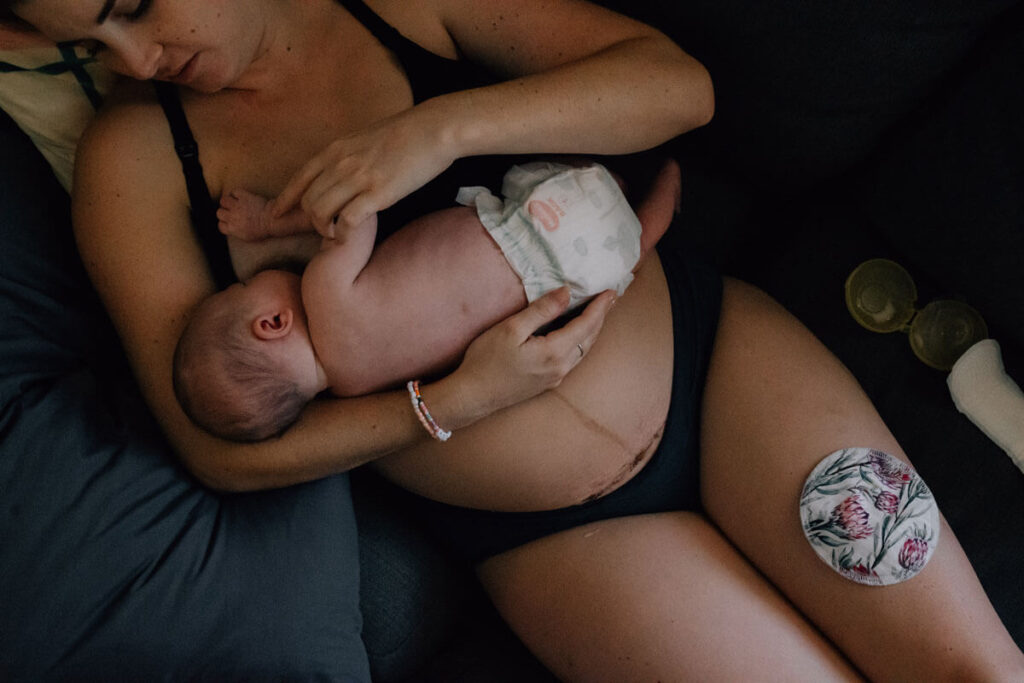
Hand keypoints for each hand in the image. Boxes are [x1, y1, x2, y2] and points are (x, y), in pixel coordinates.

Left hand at [268, 107, 454, 239]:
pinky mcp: (378, 194)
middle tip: (326, 230)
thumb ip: (349, 154)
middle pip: (307, 200)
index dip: (285, 199)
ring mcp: (358, 179)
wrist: (433, 129)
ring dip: (325, 230)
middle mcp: (341, 163)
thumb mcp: (366, 138)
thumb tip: (342, 170)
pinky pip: (347, 221)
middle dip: (310, 221)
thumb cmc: (407, 134)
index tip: (275, 214)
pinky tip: (349, 238)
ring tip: (337, 235)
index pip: (300, 177)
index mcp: (337, 149)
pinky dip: (343, 235)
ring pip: (320, 212)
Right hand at [453, 287, 617, 419]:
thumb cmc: (486, 360)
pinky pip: (573, 359)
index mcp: (554, 352)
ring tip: (599, 314)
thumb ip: (541, 310)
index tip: (611, 291)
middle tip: (611, 298)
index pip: (586, 324)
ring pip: (583, 350)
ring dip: (593, 331)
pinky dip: (581, 342)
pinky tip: (577, 335)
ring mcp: (555, 377)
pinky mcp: (547, 383)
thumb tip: (566, 293)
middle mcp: (561, 367)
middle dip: (601, 317)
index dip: (600, 307)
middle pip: (590, 338)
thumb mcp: (511, 329)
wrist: (472, 397)